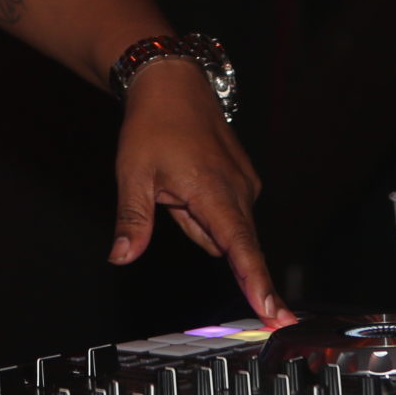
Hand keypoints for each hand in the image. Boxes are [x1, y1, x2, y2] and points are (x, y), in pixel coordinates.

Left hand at [110, 60, 296, 326]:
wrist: (173, 83)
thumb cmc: (152, 125)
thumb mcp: (133, 175)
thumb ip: (133, 221)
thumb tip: (121, 256)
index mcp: (214, 191)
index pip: (240, 249)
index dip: (256, 283)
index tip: (274, 312)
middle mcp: (239, 190)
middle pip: (225, 242)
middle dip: (194, 228)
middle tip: (166, 193)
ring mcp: (245, 183)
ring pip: (222, 227)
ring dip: (198, 217)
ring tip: (174, 179)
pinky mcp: (245, 179)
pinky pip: (225, 211)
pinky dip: (205, 205)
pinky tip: (187, 176)